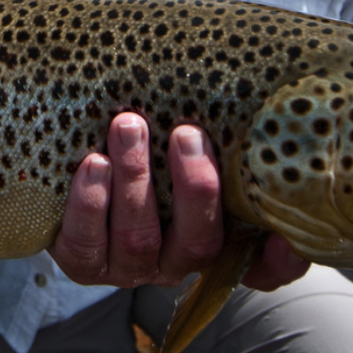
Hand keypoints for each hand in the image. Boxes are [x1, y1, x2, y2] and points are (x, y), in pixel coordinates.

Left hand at [48, 113, 308, 289]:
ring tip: (128, 127)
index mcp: (217, 236)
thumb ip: (220, 126)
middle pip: (199, 243)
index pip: (263, 265)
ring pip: (140, 240)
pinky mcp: (84, 262)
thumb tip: (256, 87)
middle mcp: (177, 259)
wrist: (68, 155)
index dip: (279, 262)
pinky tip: (92, 164)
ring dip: (135, 179)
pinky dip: (90, 205)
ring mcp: (130, 266)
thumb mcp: (187, 134)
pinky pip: (86, 246)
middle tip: (185, 133)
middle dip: (194, 187)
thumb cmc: (150, 136)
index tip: (285, 235)